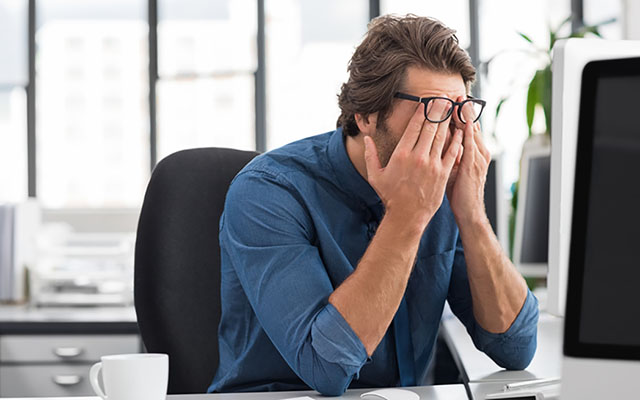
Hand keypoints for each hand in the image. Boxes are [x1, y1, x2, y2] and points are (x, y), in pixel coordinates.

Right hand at [364, 101, 462, 229]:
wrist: (407, 215)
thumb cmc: (391, 196)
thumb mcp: (375, 175)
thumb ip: (370, 155)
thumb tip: (366, 139)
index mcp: (401, 154)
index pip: (414, 127)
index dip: (422, 112)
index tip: (426, 102)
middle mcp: (418, 156)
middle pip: (430, 127)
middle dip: (437, 111)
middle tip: (443, 98)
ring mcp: (432, 165)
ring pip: (442, 137)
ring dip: (448, 121)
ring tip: (452, 109)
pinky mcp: (443, 173)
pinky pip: (452, 152)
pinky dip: (457, 140)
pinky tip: (460, 131)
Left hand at [447, 95, 490, 224]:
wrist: (469, 212)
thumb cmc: (460, 192)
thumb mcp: (455, 169)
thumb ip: (450, 154)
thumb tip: (440, 142)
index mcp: (474, 152)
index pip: (467, 128)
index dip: (460, 114)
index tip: (452, 100)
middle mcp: (478, 152)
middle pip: (470, 125)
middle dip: (463, 109)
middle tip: (455, 93)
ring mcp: (477, 157)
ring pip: (471, 131)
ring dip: (465, 115)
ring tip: (459, 100)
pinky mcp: (473, 165)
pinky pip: (469, 144)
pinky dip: (466, 131)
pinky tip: (462, 121)